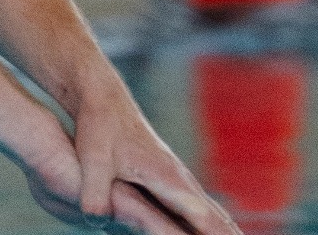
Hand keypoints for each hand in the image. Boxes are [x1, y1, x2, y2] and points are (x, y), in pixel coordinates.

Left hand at [72, 96, 241, 234]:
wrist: (101, 96)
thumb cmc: (99, 125)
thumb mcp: (93, 159)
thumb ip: (95, 192)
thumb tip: (96, 219)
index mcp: (169, 178)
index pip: (205, 217)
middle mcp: (180, 178)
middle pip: (217, 217)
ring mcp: (175, 176)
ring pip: (209, 210)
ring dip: (223, 229)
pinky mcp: (165, 175)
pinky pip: (195, 205)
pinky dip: (209, 220)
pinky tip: (209, 227)